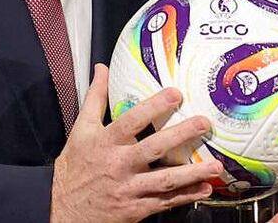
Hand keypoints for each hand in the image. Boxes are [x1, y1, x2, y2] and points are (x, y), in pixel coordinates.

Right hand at [50, 63, 222, 222]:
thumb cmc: (74, 166)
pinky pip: (164, 202)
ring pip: (164, 180)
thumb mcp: (81, 129)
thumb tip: (102, 68)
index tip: (175, 94)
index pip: (132, 121)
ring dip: (192, 173)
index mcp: (106, 142)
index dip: (153, 107)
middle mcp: (119, 164)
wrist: (61, 209)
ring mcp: (129, 188)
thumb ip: (95, 97)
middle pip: (153, 148)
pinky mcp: (135, 208)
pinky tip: (203, 189)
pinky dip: (185, 196)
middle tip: (204, 123)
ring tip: (215, 166)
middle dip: (181, 135)